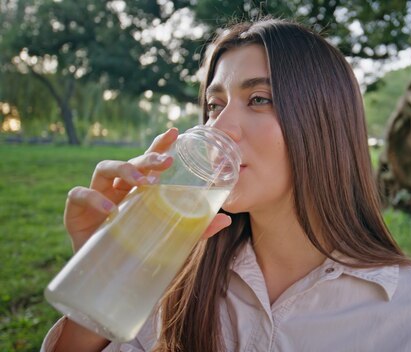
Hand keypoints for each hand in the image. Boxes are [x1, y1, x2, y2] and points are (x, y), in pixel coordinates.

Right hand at [63, 128, 231, 251]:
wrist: (109, 282)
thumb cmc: (140, 253)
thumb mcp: (172, 240)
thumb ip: (196, 229)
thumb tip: (226, 219)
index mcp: (138, 189)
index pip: (149, 159)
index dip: (159, 144)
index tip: (175, 132)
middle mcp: (117, 188)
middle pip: (130, 161)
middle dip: (147, 157)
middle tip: (166, 162)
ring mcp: (96, 197)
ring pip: (104, 168)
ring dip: (125, 170)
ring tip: (143, 183)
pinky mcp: (76, 213)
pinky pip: (79, 195)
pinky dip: (93, 198)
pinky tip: (111, 210)